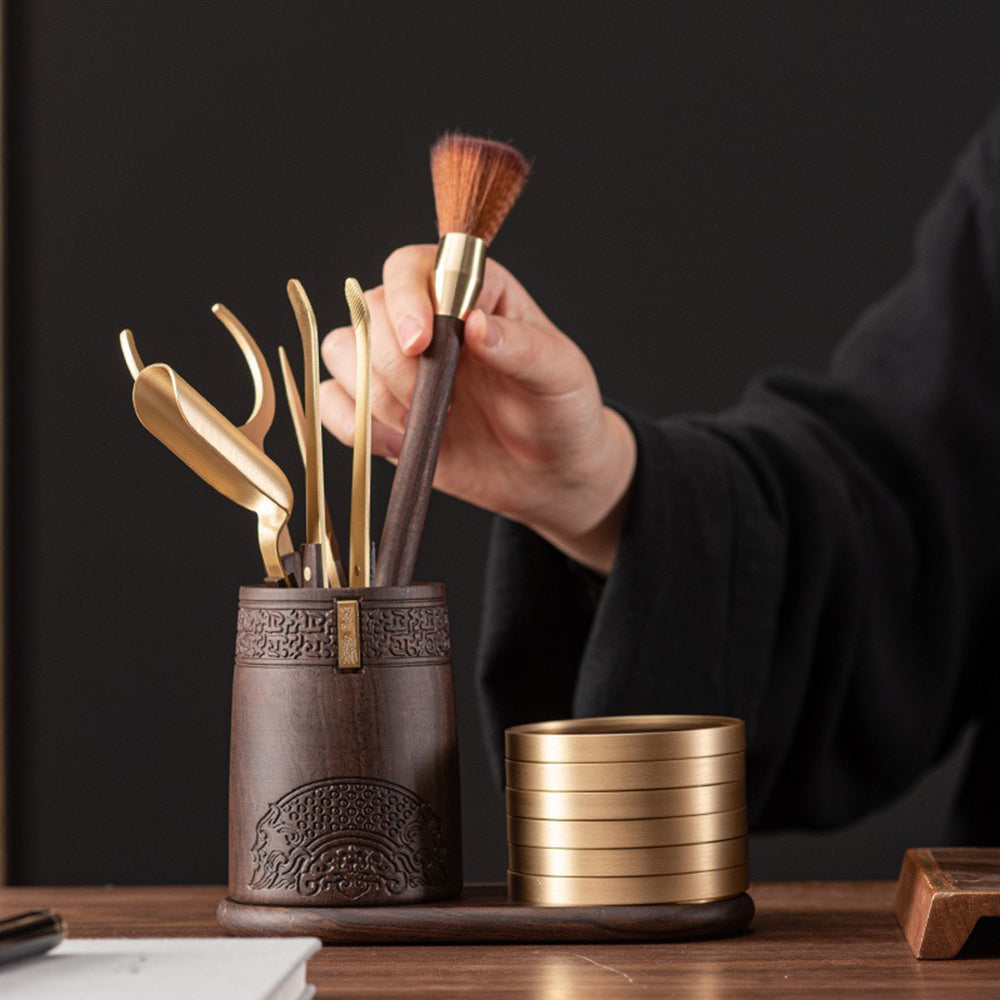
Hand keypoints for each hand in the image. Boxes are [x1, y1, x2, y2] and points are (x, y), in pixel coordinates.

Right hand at [320, 245, 635, 574]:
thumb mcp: (561, 375)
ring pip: (340, 351)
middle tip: (438, 402)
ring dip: (372, 393)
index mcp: (471, 291)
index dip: (405, 299)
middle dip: (393, 363)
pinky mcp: (379, 408)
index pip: (412, 268)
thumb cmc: (563, 413)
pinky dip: (354, 425)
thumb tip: (477, 325)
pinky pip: (332, 401)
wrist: (551, 476)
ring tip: (421, 423)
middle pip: (367, 311)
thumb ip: (523, 347)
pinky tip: (397, 443)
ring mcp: (397, 364)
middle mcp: (426, 318)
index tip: (420, 344)